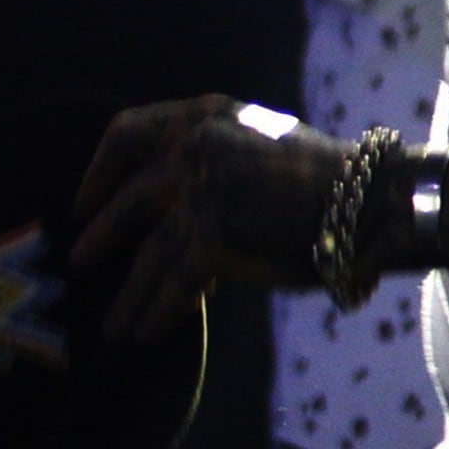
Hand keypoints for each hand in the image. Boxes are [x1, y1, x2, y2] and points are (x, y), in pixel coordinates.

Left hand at [71, 95, 339, 344]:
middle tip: (80, 259)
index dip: (100, 169)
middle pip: (129, 196)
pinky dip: (156, 312)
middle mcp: (197, 147)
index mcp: (207, 116)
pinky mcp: (215, 239)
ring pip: (146, 253)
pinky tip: (147, 332)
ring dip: (127, 294)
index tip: (85, 200)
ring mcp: (204, 193)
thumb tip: (170, 207)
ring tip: (114, 325)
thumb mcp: (260, 142)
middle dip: (100, 234)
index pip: (130, 131)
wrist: (369, 202)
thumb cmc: (326, 178)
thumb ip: (214, 159)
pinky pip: (173, 285)